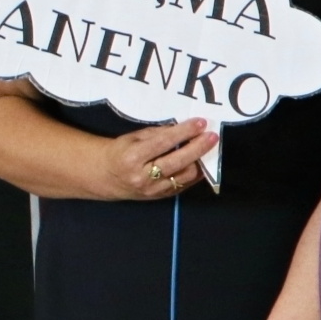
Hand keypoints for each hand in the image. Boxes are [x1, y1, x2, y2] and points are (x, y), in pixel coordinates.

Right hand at [99, 120, 217, 201]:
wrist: (107, 177)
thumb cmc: (121, 152)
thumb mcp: (134, 138)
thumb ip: (158, 134)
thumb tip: (184, 128)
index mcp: (132, 157)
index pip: (163, 143)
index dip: (184, 132)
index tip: (201, 123)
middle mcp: (143, 176)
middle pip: (178, 162)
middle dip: (199, 147)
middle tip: (213, 136)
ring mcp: (153, 190)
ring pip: (186, 176)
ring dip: (201, 160)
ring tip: (209, 147)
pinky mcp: (162, 197)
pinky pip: (185, 184)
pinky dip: (196, 172)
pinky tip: (203, 161)